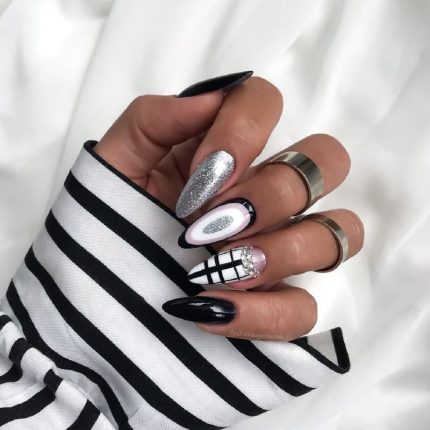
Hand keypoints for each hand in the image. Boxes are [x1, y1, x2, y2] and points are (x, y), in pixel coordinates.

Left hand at [94, 71, 363, 340]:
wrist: (99, 291)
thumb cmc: (109, 222)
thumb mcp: (116, 165)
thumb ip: (151, 120)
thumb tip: (208, 100)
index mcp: (229, 154)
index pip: (269, 103)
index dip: (243, 131)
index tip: (202, 173)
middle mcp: (266, 195)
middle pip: (328, 162)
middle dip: (271, 193)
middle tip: (215, 223)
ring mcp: (278, 250)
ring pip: (338, 234)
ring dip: (278, 251)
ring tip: (215, 269)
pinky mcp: (276, 305)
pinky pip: (304, 310)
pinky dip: (262, 314)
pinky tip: (209, 307)